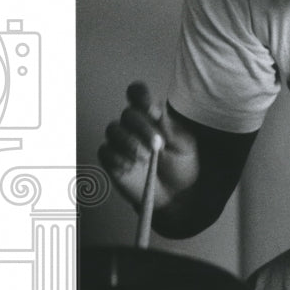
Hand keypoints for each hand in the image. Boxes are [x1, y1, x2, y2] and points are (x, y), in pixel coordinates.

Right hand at [98, 82, 199, 211]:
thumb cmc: (181, 166)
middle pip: (127, 114)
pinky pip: (105, 151)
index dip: (140, 96)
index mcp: (151, 116)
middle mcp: (133, 126)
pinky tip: (131, 166)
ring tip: (146, 158)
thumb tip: (158, 112)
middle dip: (142, 128)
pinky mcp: (111, 160)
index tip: (150, 109)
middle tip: (156, 145)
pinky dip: (118, 158)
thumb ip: (172, 130)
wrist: (176, 195)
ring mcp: (120, 142)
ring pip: (113, 130)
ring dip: (130, 143)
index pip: (137, 94)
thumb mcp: (184, 147)